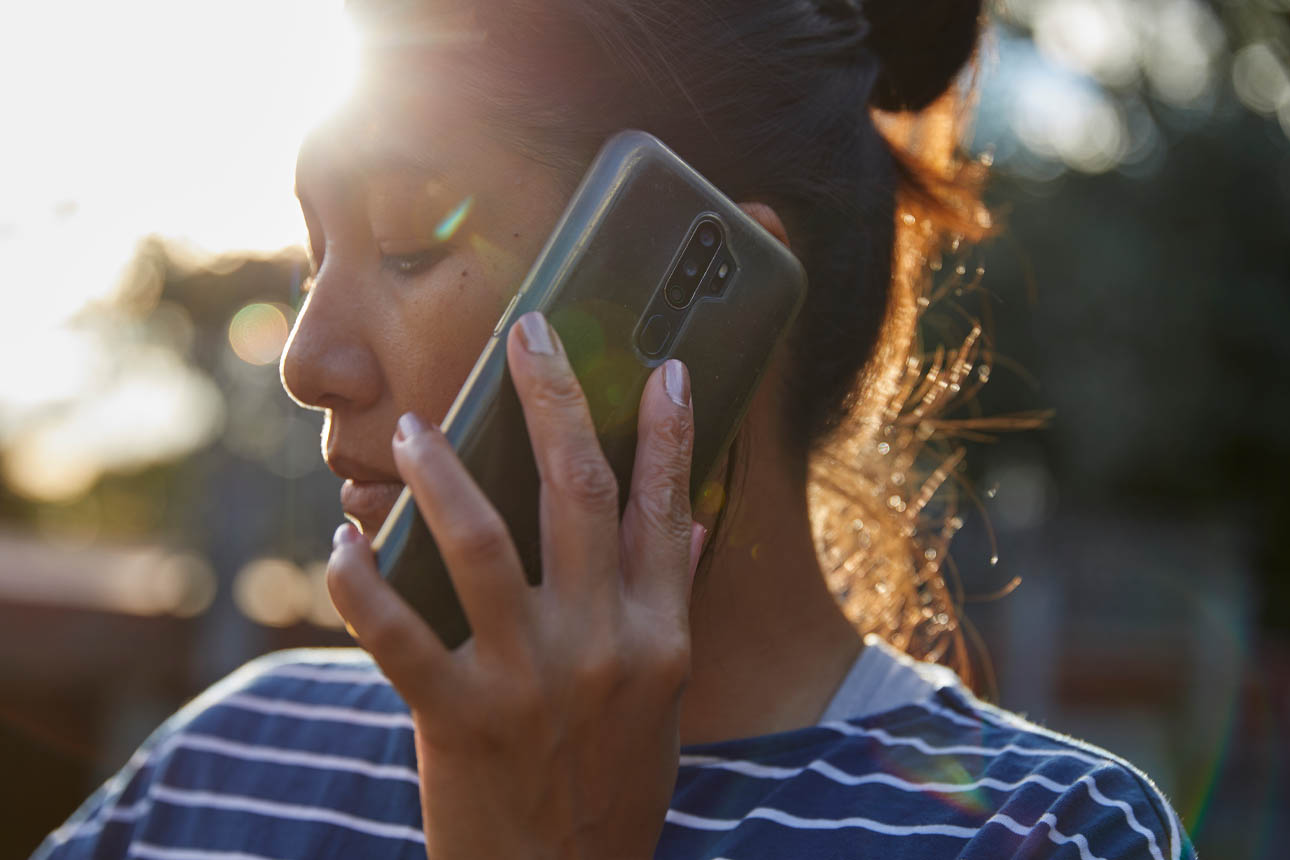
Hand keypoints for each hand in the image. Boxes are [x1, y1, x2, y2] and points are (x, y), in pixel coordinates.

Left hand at [326, 310, 705, 859]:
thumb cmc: (614, 783)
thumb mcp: (666, 697)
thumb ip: (673, 599)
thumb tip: (691, 519)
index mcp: (658, 636)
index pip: (666, 508)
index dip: (668, 430)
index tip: (665, 365)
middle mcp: (601, 646)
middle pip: (579, 495)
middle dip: (553, 399)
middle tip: (529, 331)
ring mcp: (528, 679)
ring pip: (480, 543)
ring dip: (443, 472)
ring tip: (413, 424)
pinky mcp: (459, 718)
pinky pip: (394, 634)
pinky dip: (360, 582)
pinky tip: (343, 542)